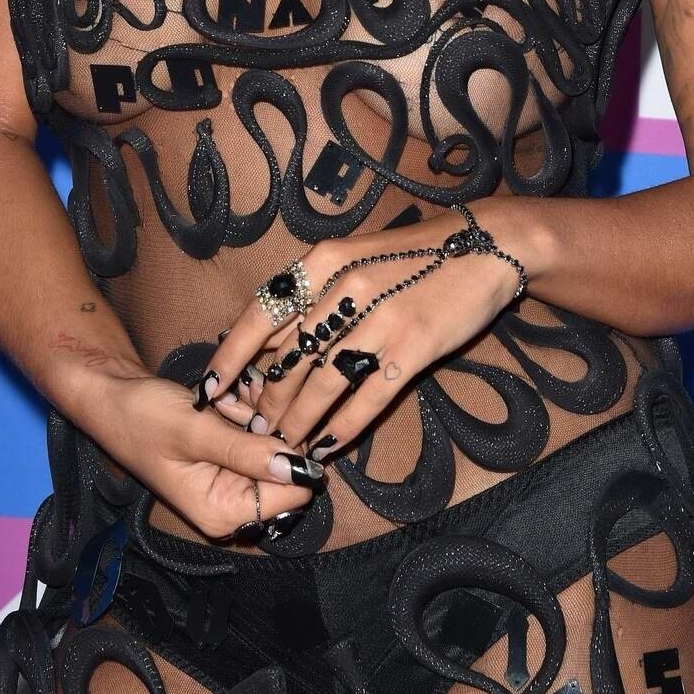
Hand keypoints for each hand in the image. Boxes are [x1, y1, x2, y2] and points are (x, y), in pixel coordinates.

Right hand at [81, 368, 326, 539]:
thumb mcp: (194, 432)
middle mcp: (233, 503)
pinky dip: (250, 410)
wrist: (114, 399)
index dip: (293, 455)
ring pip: (276, 444)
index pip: (292, 494)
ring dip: (259, 414)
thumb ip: (246, 453)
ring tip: (226, 397)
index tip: (271, 417)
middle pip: (287, 467)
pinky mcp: (230, 458)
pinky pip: (259, 433)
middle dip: (272, 428)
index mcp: (224, 512)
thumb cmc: (144, 418)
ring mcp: (233, 480)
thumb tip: (301, 470)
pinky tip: (226, 397)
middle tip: (241, 399)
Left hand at [202, 212, 523, 459]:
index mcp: (325, 261)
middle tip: (254, 427)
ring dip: (299, 421)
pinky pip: (368, 397)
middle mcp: (346, 288)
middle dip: (267, 400)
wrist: (483, 247)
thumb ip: (315, 294)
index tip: (210, 389)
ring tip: (285, 444)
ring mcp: (382, 319)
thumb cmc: (411, 255)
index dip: (231, 357)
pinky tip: (328, 446)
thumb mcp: (354, 257)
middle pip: (290, 358)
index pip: (261, 315)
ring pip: (323, 384)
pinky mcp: (414, 347)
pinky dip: (343, 427)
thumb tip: (268, 339)